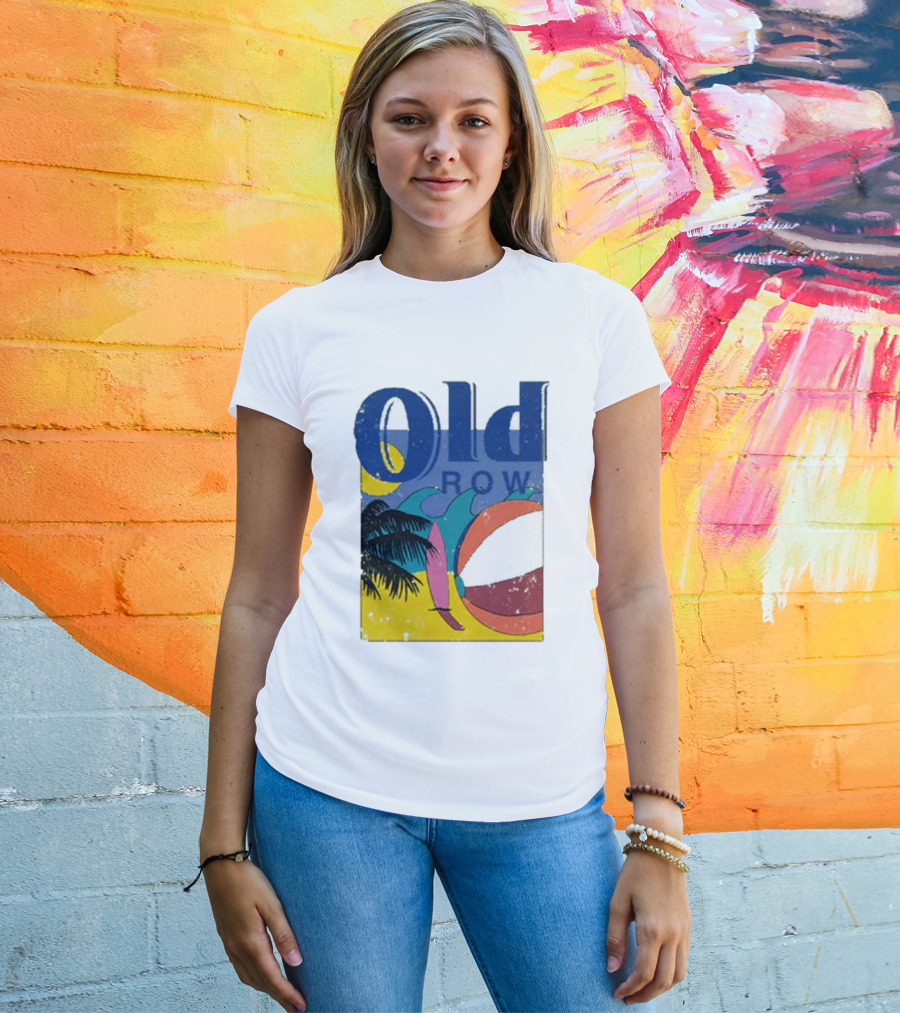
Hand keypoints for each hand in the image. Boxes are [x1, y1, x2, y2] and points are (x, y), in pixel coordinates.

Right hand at [203, 858, 306, 1012]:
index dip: (287, 994)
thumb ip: (284, 934)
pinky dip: (253, 977)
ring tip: (281, 994)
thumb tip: (296, 962)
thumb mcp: (271, 904)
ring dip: (265, 989)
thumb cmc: (248, 880)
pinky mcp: (226, 936)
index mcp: (250, 942)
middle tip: (295, 1008)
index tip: (301, 1005)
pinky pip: (240, 967)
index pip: (272, 978)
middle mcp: (237, 948)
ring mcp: (229, 943)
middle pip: (260, 982)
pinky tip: (260, 974)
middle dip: (278, 997)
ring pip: (248, 977)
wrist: (220, 865)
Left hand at [606, 847, 690, 1004]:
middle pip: (663, 981)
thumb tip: (612, 969)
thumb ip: (614, 937)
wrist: (662, 849)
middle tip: (628, 998)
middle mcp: (672, 934)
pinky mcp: (688, 926)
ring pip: (678, 975)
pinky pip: (684, 960)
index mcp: (652, 929)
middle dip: (645, 995)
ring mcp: (684, 931)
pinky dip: (671, 974)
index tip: (617, 993)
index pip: (643, 973)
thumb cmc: (635, 873)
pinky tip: (656, 971)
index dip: (630, 989)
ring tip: (642, 990)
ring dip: (661, 988)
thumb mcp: (618, 902)